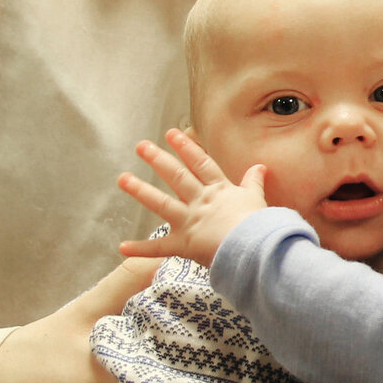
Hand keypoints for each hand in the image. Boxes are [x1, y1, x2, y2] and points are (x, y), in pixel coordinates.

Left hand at [115, 129, 268, 268]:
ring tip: (123, 178)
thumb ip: (254, 183)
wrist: (253, 248)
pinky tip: (122, 247)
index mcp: (219, 191)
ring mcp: (189, 221)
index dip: (186, 147)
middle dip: (158, 159)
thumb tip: (260, 166)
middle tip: (140, 146)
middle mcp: (200, 202)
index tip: (172, 133)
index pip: (200, 163)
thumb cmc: (258, 225)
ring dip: (140, 190)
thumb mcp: (257, 199)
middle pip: (176, 176)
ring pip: (160, 203)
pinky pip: (158, 248)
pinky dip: (140, 249)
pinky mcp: (183, 244)